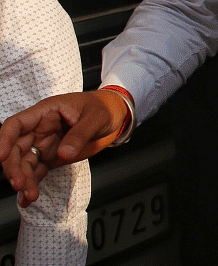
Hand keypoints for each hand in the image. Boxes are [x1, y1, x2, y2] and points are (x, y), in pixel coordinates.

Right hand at [0, 91, 129, 205]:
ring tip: (30, 195)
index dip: (4, 139)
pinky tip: (28, 199)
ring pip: (24, 163)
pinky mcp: (50, 157)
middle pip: (15, 148)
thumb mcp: (96, 117)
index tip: (0, 156)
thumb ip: (80, 134)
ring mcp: (43, 144)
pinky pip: (36, 172)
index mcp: (46, 112)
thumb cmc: (103, 108)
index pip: (16, 124)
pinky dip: (32, 184)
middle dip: (13, 167)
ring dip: (23, 180)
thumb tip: (63, 154)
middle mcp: (39, 129)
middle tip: (19, 184)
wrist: (115, 116)